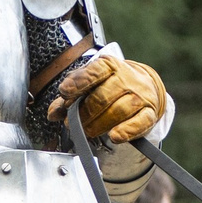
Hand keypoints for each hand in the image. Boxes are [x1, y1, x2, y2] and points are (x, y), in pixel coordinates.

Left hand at [51, 52, 168, 142]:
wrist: (145, 87)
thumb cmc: (110, 86)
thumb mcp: (89, 86)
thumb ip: (69, 99)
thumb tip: (53, 113)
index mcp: (108, 66)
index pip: (94, 72)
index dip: (78, 83)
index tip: (64, 92)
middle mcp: (126, 78)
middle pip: (102, 97)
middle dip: (83, 113)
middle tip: (71, 123)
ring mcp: (139, 95)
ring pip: (118, 111)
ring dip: (99, 125)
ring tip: (87, 131)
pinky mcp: (149, 113)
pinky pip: (140, 122)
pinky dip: (126, 131)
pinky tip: (115, 136)